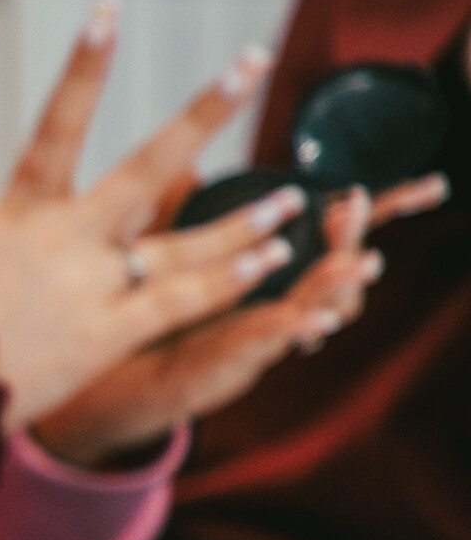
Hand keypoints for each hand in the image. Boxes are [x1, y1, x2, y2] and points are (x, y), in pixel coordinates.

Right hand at [0, 10, 304, 428]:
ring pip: (183, 244)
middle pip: (148, 165)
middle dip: (205, 111)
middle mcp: (64, 239)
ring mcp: (90, 289)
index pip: (57, 122)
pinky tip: (270, 261)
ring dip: (243, 220)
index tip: (109, 9)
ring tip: (292, 199)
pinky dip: (226, 282)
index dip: (83, 64)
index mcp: (19, 208)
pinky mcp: (105, 339)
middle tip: (254, 60)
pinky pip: (178, 305)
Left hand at [32, 172, 450, 463]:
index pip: (329, 233)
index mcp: (262, 269)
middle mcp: (269, 300)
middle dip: (354, 236)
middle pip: (331, 265)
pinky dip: (290, 329)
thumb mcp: (167, 257)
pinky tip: (311, 319)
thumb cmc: (146, 318)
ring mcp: (255, 334)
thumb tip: (187, 157)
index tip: (429, 188)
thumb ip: (180, 209)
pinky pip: (266, 344)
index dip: (379, 211)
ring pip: (310, 305)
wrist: (109, 383)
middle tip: (360, 205)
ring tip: (360, 263)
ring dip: (336, 285)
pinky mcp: (230, 365)